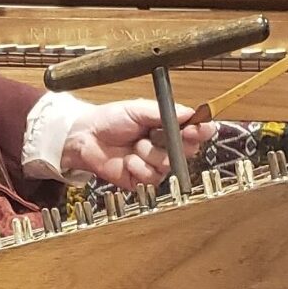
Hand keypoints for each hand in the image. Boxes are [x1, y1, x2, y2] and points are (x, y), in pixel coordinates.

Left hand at [59, 100, 209, 187]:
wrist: (86, 137)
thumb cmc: (109, 120)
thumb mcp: (136, 109)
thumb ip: (163, 112)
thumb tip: (188, 112)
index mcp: (167, 126)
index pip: (194, 130)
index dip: (201, 130)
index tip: (199, 128)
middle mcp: (165, 146)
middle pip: (188, 150)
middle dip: (177, 144)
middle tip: (161, 136)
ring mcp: (155, 164)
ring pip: (169, 164)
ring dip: (150, 154)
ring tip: (134, 145)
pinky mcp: (143, 179)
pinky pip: (152, 178)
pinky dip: (138, 168)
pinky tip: (127, 160)